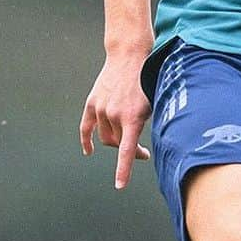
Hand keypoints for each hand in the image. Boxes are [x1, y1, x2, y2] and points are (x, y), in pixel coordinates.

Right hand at [80, 49, 152, 188]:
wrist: (130, 55)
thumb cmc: (148, 80)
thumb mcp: (155, 104)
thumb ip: (147, 125)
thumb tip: (143, 146)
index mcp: (133, 117)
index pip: (127, 151)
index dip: (123, 170)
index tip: (119, 185)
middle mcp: (114, 115)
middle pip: (117, 145)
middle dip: (129, 151)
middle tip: (142, 152)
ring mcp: (101, 108)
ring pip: (105, 137)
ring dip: (115, 142)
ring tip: (128, 139)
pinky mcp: (92, 102)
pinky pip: (85, 127)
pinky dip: (86, 140)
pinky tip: (88, 151)